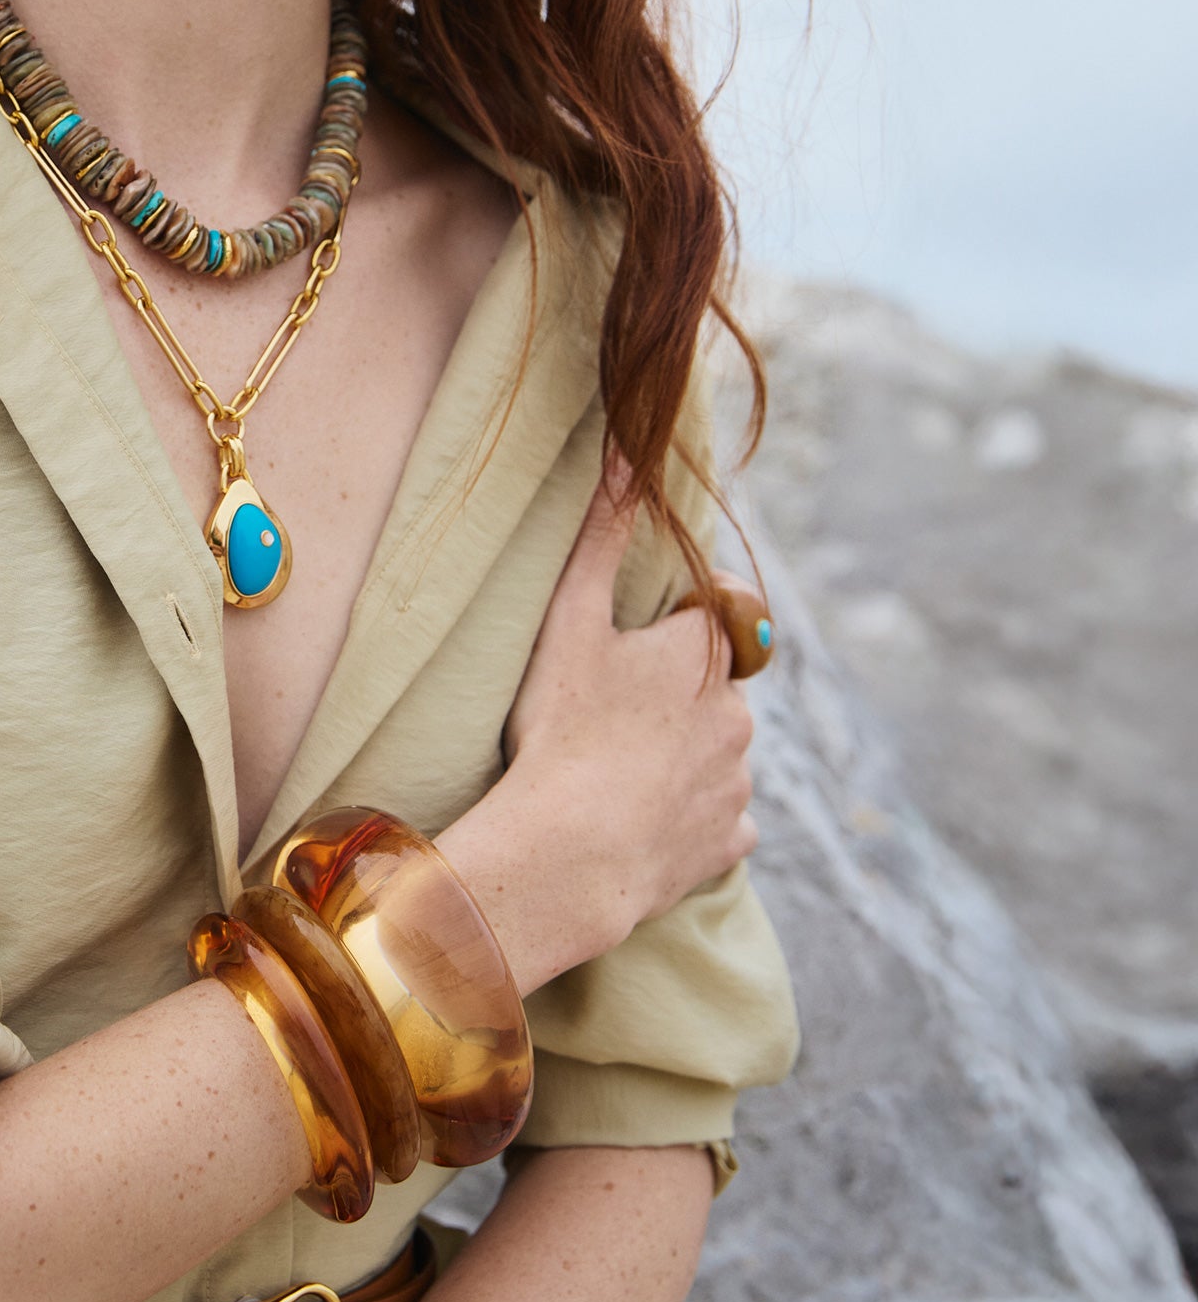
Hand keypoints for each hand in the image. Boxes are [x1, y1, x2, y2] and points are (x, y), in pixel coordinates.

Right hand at [436, 455, 757, 988]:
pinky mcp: (731, 838)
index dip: (674, 625)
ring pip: (717, 752)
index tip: (632, 651)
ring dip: (683, 756)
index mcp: (703, 652)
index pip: (715, 612)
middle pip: (711, 687)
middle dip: (675, 696)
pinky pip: (719, 818)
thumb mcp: (571, 621)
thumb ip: (600, 536)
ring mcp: (739, 779)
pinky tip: (643, 820)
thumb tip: (626, 449)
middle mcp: (738, 711)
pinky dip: (690, 816)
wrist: (569, 852)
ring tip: (616, 773)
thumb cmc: (562, 727)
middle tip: (608, 717)